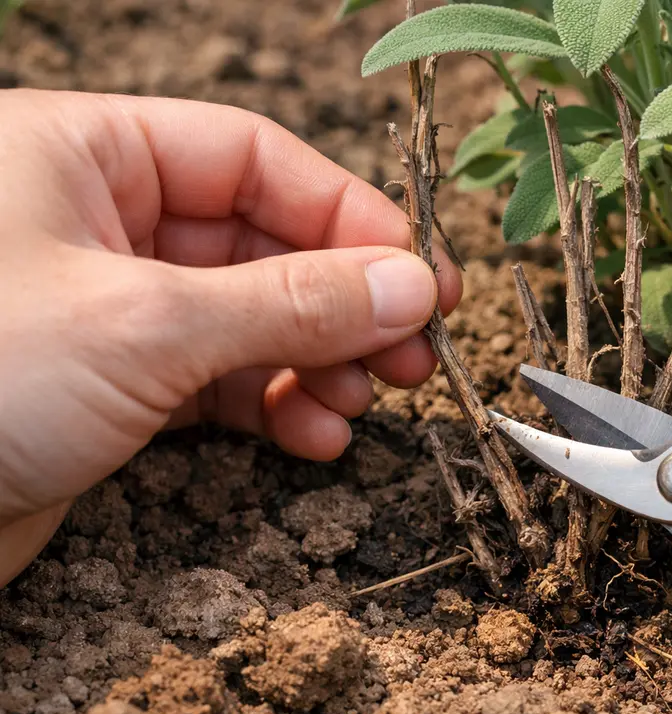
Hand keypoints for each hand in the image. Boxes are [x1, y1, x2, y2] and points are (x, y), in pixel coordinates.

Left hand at [0, 89, 461, 586]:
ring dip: (319, 363)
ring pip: (250, 317)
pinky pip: (219, 379)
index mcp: (87, 154)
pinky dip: (273, 407)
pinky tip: (312, 437)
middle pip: (264, 243)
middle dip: (345, 303)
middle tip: (415, 355)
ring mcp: (109, 307)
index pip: (255, 159)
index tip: (421, 277)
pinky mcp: (111, 384)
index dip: (349, 217)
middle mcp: (100, 221)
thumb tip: (410, 285)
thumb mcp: (147, 323)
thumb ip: (290, 302)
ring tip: (365, 405)